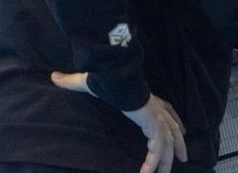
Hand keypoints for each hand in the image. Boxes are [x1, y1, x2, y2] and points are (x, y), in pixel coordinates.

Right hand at [51, 71, 186, 172]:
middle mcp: (156, 109)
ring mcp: (156, 118)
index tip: (182, 130)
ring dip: (166, 160)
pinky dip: (153, 161)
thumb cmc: (106, 78)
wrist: (115, 76)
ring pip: (168, 142)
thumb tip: (53, 77)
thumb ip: (73, 82)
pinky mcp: (152, 126)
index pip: (167, 111)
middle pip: (173, 129)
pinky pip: (156, 148)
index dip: (174, 120)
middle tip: (183, 158)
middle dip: (179, 144)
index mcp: (148, 99)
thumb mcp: (88, 82)